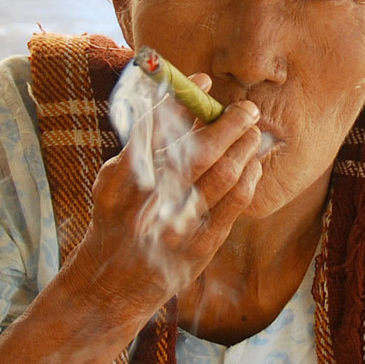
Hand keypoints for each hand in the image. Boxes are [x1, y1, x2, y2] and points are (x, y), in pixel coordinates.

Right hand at [58, 74, 262, 328]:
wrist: (110, 284)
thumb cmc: (116, 219)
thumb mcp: (112, 181)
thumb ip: (139, 147)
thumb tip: (176, 103)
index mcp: (123, 177)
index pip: (157, 126)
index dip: (183, 97)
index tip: (205, 79)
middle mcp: (149, 201)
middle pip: (200, 150)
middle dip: (229, 123)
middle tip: (246, 108)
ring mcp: (176, 225)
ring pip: (223, 175)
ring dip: (244, 147)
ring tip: (254, 132)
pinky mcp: (199, 247)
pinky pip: (233, 205)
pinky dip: (248, 179)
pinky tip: (254, 165)